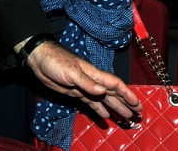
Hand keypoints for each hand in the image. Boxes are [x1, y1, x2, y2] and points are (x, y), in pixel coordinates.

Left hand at [25, 41, 142, 119]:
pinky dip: (99, 109)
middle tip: (137, 114)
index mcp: (94, 74)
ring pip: (104, 99)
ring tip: (126, 117)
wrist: (40, 60)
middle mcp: (92, 81)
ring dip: (115, 108)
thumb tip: (103, 92)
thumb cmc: (56, 61)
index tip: (137, 104)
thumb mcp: (72, 72)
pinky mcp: (75, 92)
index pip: (115, 85)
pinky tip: (105, 116)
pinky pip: (91, 102)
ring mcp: (84, 87)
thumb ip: (87, 83)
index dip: (127, 94)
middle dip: (125, 103)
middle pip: (113, 94)